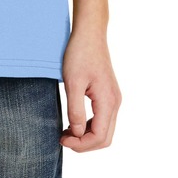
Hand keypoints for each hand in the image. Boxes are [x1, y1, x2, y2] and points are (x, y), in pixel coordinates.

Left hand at [59, 30, 121, 151]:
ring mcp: (113, 98)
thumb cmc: (80, 53)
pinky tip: (74, 121)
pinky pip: (102, 118)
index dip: (81, 144)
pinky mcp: (108, 94)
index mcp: (108, 101)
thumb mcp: (73, 82)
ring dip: (87, 136)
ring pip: (104, 129)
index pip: (99, 137)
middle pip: (105, 137)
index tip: (62, 140)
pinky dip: (90, 126)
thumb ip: (75, 110)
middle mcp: (115, 102)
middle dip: (84, 144)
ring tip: (66, 132)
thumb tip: (77, 133)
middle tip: (63, 139)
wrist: (89, 33)